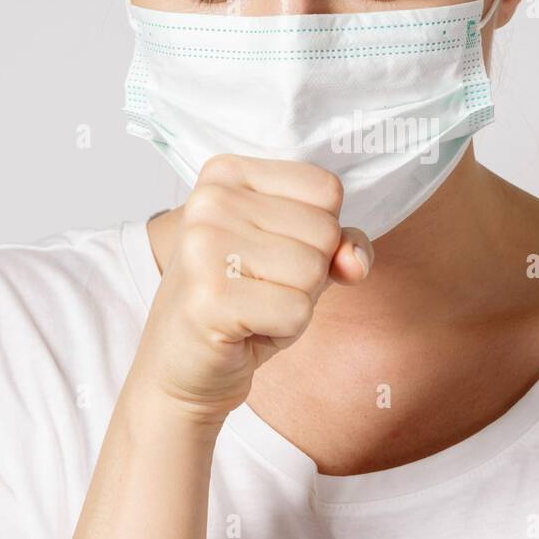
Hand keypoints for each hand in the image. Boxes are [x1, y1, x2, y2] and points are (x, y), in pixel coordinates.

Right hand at [127, 154, 372, 425]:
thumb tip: (355, 262)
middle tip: (261, 287)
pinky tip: (246, 328)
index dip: (320, 232)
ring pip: (314, 270)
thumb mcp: (299, 258)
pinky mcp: (210, 297)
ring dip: (297, 302)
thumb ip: (340, 244)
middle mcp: (210, 201)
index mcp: (227, 175)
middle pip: (324, 230)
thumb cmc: (244, 303)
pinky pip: (297, 311)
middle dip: (309, 272)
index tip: (274, 251)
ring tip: (254, 306)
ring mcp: (204, 247)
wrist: (183, 364)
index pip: (326, 188)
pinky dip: (284, 329)